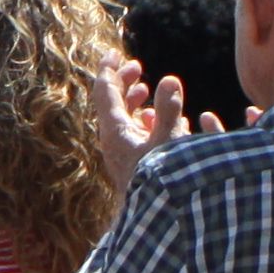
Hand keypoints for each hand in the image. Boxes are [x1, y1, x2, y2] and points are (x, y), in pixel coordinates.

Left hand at [95, 57, 200, 193]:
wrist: (154, 221)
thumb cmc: (161, 182)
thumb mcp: (168, 144)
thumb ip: (168, 111)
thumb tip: (169, 80)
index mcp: (114, 131)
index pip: (104, 91)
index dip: (110, 69)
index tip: (114, 52)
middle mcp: (113, 140)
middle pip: (111, 103)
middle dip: (123, 82)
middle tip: (137, 67)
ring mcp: (122, 152)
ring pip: (121, 119)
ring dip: (132, 101)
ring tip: (145, 89)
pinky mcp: (132, 163)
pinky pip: (132, 135)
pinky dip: (142, 121)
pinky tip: (152, 119)